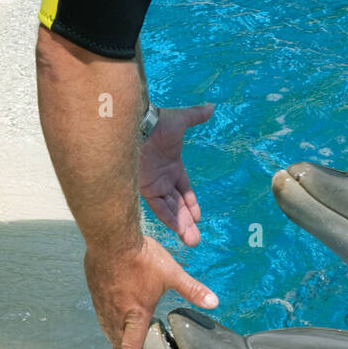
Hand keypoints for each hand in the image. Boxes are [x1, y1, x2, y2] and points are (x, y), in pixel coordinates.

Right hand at [85, 235, 218, 348]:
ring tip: (118, 343)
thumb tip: (213, 302)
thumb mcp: (172, 274)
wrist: (112, 239)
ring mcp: (103, 302)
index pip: (132, 345)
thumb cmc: (142, 257)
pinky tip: (108, 317)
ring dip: (113, 338)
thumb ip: (192, 290)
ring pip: (106, 327)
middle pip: (117, 340)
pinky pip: (99, 312)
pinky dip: (105, 321)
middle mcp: (116, 312)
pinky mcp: (95, 290)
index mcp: (136, 313)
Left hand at [139, 103, 213, 246]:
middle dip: (187, 222)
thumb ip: (195, 116)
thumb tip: (212, 107)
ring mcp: (153, 185)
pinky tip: (179, 230)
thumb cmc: (156, 123)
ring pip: (170, 210)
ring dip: (181, 225)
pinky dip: (170, 218)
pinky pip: (159, 207)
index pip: (184, 191)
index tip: (199, 218)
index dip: (191, 204)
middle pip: (178, 205)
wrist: (135, 126)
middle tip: (196, 241)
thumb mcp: (180, 120)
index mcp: (172, 167)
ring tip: (192, 241)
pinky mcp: (144, 188)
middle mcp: (162, 179)